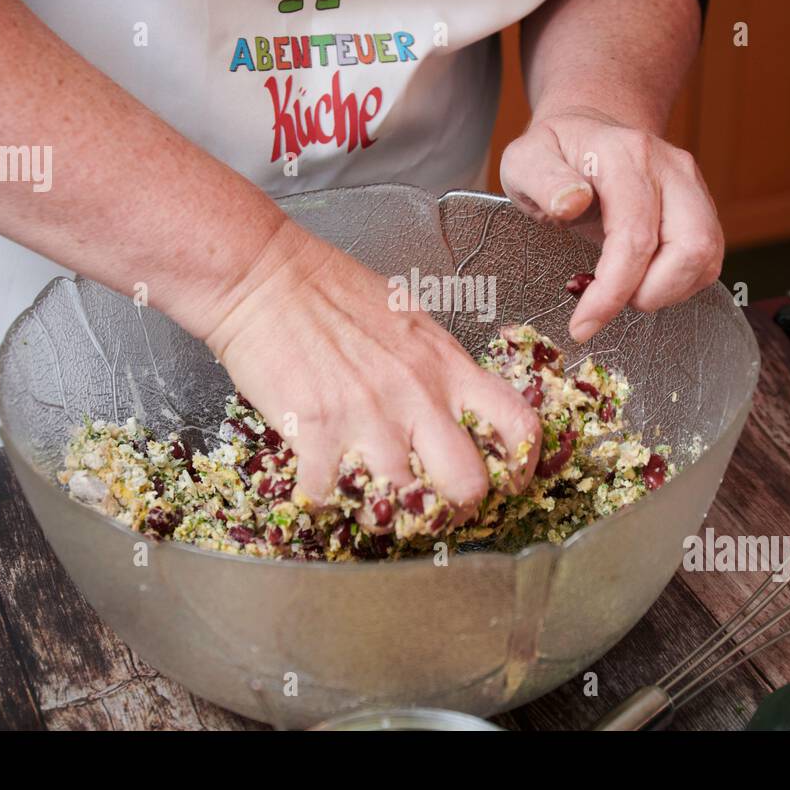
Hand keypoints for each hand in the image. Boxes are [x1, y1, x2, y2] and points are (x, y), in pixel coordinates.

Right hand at [202, 221, 541, 524]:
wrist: (266, 276)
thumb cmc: (333, 291)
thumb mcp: (412, 321)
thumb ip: (440, 370)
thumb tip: (456, 409)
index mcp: (448, 368)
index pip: (518, 425)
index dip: (522, 467)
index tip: (509, 483)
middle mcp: (418, 397)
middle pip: (468, 485)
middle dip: (455, 508)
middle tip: (434, 506)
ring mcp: (368, 418)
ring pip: (401, 505)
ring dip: (386, 513)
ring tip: (369, 496)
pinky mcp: (315, 432)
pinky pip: (330, 498)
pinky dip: (325, 501)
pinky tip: (321, 482)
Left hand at [500, 106, 722, 341]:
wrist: (589, 131)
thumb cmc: (556, 153)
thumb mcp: (526, 160)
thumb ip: (542, 180)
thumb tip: (571, 203)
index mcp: (625, 156)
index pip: (635, 236)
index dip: (613, 291)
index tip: (583, 324)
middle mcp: (670, 168)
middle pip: (691, 248)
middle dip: (649, 293)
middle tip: (608, 300)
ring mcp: (693, 188)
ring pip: (706, 258)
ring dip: (664, 291)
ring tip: (622, 287)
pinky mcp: (703, 209)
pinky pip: (707, 261)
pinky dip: (676, 284)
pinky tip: (640, 278)